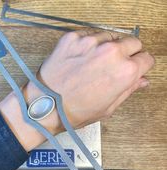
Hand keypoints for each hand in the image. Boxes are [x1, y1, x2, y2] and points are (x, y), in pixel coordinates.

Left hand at [25, 31, 154, 128]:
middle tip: (114, 66)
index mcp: (124, 72)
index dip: (140, 66)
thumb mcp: (107, 108)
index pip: (146, 59)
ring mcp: (90, 41)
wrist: (45, 106)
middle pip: (133, 42)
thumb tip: (142, 80)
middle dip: (128, 54)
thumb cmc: (74, 112)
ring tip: (94, 64)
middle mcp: (110, 52)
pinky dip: (89, 44)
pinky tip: (81, 59)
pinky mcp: (72, 38)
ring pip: (111, 36)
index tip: (134, 69)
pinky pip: (89, 34)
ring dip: (108, 47)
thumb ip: (128, 90)